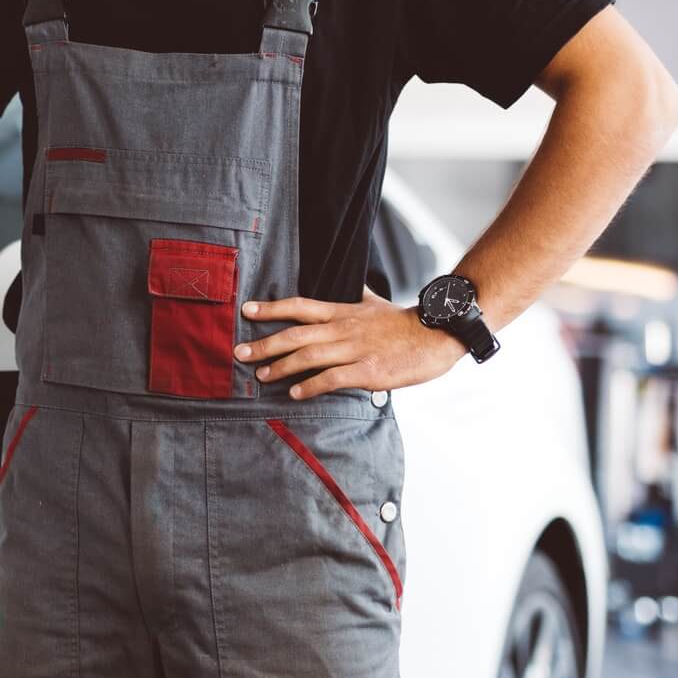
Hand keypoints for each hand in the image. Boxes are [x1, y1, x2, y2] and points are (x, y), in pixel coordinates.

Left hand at [233, 285, 467, 398]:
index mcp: (343, 312)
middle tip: (239, 352)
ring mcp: (355, 350)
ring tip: (261, 375)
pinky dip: (310, 386)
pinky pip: (332, 379)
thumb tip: (356, 284)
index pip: (300, 306)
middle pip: (296, 333)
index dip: (272, 307)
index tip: (246, 309)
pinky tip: (295, 393)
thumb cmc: (405, 323)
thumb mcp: (377, 303)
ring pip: (309, 356)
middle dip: (265, 343)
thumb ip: (361, 296)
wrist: (437, 335)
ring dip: (281, 366)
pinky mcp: (368, 371)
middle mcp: (343, 329)